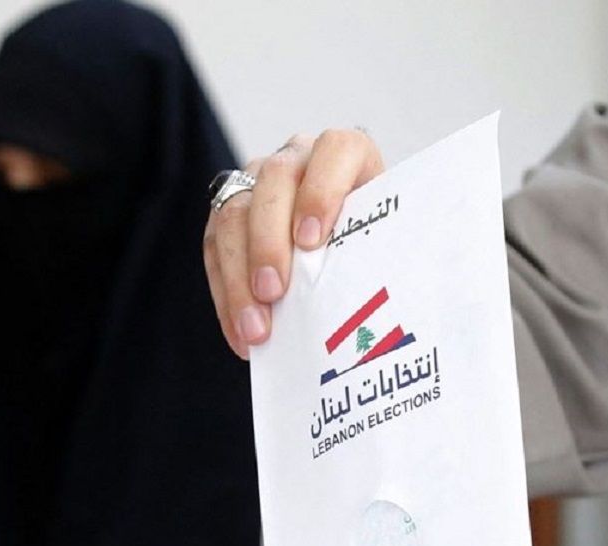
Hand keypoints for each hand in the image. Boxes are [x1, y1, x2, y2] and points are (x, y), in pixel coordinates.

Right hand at [203, 129, 384, 358]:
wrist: (350, 263)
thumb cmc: (378, 254)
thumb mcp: (392, 245)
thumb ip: (390, 255)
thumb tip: (389, 302)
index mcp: (348, 155)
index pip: (336, 149)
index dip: (322, 190)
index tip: (312, 240)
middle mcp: (299, 159)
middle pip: (274, 181)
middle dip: (269, 241)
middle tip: (274, 292)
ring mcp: (257, 183)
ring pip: (234, 214)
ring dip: (240, 276)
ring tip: (257, 329)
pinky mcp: (228, 216)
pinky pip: (214, 250)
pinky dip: (227, 296)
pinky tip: (242, 335)